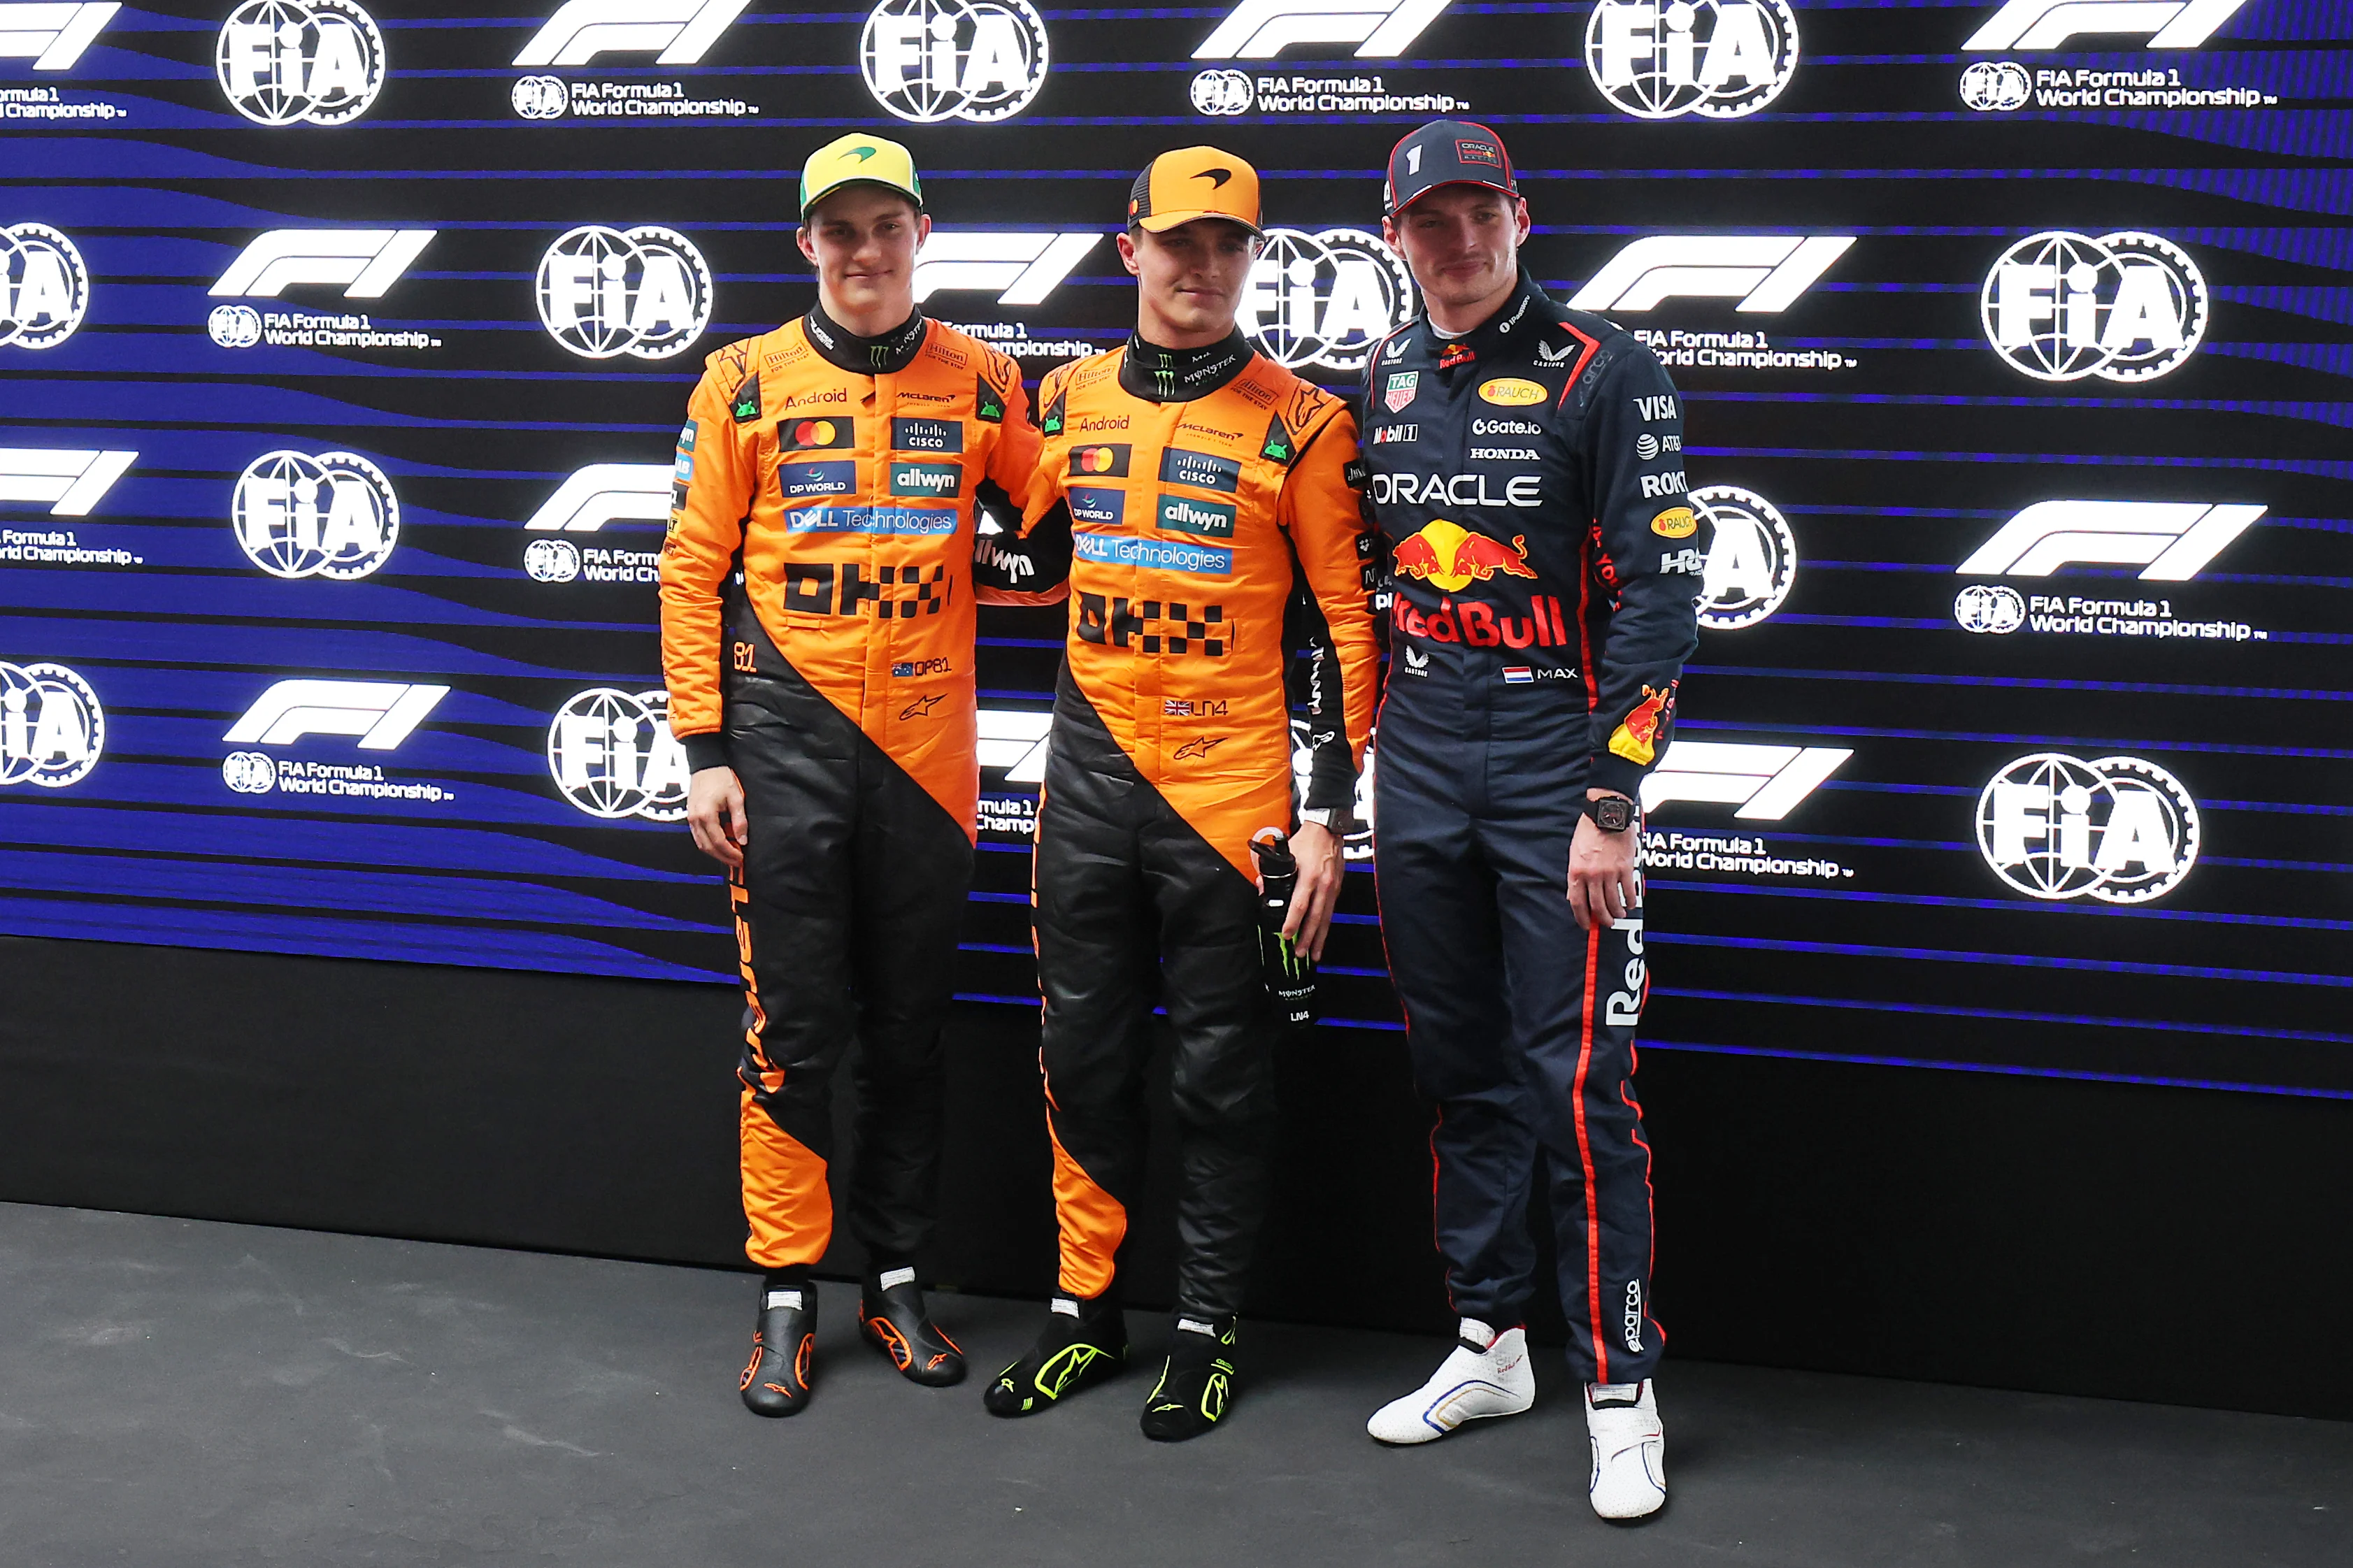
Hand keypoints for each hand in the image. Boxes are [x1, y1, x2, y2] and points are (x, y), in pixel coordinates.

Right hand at [687, 765, 747, 867]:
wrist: (706, 764)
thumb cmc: (720, 777)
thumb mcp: (736, 798)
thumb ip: (739, 820)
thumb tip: (742, 839)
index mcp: (706, 815)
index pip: (718, 842)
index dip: (730, 853)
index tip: (740, 858)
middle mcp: (695, 819)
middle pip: (708, 847)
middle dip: (723, 857)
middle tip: (736, 861)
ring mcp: (690, 818)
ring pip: (701, 844)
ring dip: (716, 852)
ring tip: (731, 854)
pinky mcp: (691, 816)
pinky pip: (699, 836)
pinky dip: (710, 843)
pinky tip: (721, 843)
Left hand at [1279, 821, 1343, 961]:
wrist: (1329, 829)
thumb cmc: (1306, 840)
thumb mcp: (1286, 853)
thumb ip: (1272, 871)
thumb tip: (1261, 888)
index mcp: (1309, 875)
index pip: (1300, 904)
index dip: (1293, 921)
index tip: (1286, 934)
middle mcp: (1323, 884)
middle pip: (1315, 917)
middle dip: (1307, 937)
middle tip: (1300, 953)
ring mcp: (1333, 887)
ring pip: (1326, 918)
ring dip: (1319, 937)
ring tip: (1314, 953)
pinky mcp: (1338, 888)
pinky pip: (1331, 911)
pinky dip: (1325, 926)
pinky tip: (1321, 936)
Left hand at [1567, 790, 1638, 930]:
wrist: (1607, 815)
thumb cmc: (1589, 831)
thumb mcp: (1574, 853)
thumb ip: (1575, 875)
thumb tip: (1573, 894)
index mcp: (1577, 872)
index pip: (1577, 902)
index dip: (1582, 917)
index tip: (1587, 924)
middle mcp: (1592, 875)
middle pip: (1597, 906)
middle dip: (1602, 918)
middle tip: (1606, 923)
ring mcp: (1610, 872)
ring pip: (1613, 901)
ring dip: (1617, 912)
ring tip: (1619, 914)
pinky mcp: (1625, 868)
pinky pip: (1628, 890)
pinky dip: (1630, 900)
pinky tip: (1630, 904)